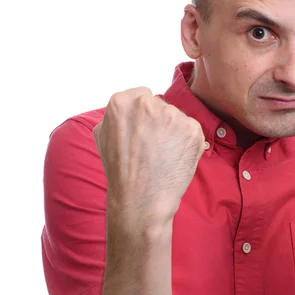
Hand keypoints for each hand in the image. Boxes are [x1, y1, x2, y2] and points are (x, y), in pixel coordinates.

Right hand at [94, 87, 204, 221]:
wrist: (141, 198)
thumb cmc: (120, 170)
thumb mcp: (102, 135)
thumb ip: (116, 115)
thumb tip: (129, 109)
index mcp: (122, 102)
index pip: (141, 96)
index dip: (143, 115)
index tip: (144, 130)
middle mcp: (147, 103)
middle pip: (160, 105)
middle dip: (159, 122)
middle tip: (153, 146)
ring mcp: (172, 115)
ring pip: (176, 117)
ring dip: (173, 131)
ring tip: (163, 154)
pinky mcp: (192, 129)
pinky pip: (191, 130)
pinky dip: (187, 142)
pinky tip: (175, 157)